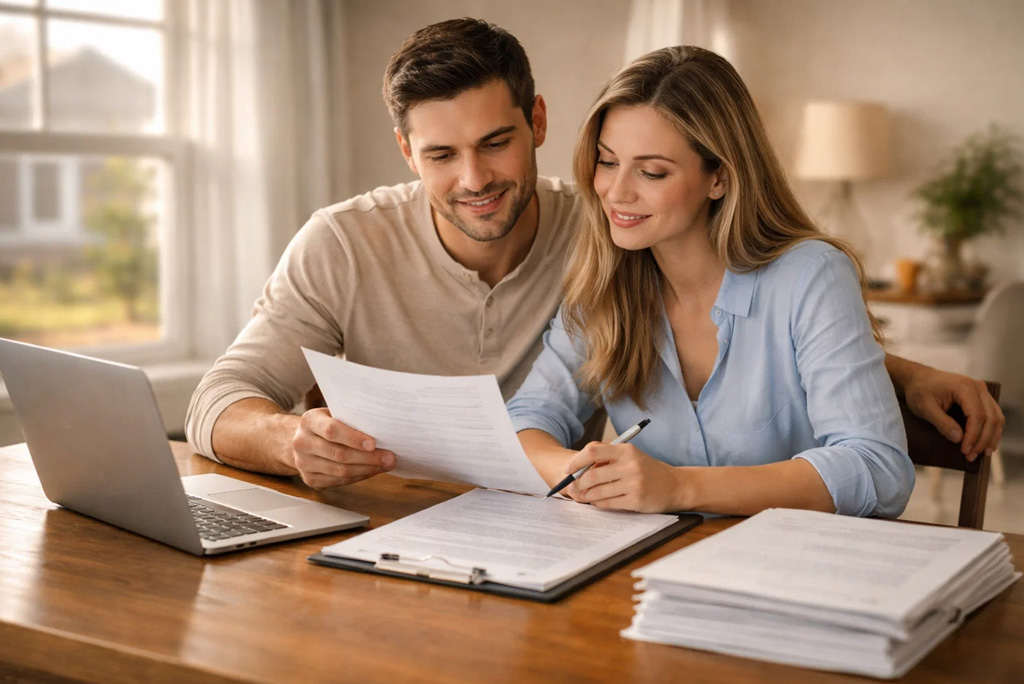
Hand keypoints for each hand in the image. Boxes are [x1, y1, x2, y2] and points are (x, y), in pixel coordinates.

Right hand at [291, 408, 395, 487]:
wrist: (302, 439)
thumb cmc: (326, 423)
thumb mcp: (333, 413)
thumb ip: (350, 418)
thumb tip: (382, 427)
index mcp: (308, 421)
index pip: (331, 430)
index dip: (354, 438)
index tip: (374, 444)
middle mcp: (302, 442)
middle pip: (339, 454)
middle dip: (368, 458)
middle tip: (389, 458)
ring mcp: (303, 463)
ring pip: (340, 471)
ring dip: (367, 469)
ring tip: (385, 465)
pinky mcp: (309, 479)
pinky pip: (338, 481)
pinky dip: (358, 477)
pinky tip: (372, 471)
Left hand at [563, 442, 683, 512]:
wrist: (675, 485)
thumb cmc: (647, 470)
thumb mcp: (630, 456)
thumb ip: (607, 458)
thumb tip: (578, 468)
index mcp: (626, 450)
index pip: (593, 451)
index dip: (576, 461)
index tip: (568, 470)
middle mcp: (630, 465)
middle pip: (593, 474)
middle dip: (577, 483)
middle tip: (571, 489)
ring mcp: (634, 483)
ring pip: (598, 491)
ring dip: (585, 496)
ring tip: (580, 497)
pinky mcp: (636, 500)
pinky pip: (609, 503)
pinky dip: (598, 503)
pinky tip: (595, 502)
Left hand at [904, 370, 1004, 461]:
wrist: (919, 378)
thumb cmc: (919, 391)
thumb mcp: (924, 408)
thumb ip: (941, 423)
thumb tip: (959, 438)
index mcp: (964, 387)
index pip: (977, 415)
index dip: (973, 436)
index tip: (965, 450)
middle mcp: (978, 386)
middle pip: (990, 418)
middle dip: (982, 440)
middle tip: (971, 456)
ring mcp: (982, 390)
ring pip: (996, 417)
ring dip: (991, 437)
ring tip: (982, 454)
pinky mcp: (982, 396)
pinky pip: (994, 415)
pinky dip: (992, 430)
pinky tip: (986, 443)